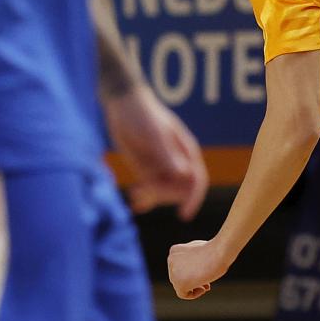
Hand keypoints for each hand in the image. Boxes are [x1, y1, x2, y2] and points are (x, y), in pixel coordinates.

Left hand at [105, 86, 207, 219]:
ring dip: (152, 198)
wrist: (122, 105)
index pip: (197, 180)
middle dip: (164, 195)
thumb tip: (182, 174)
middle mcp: (177, 162)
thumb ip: (166, 153)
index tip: (183, 215)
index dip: (193, 199)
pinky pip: (149, 191)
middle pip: (179, 191)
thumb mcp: (153, 134)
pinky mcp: (145, 170)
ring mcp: (161, 167)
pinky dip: (144, 199)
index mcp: (186, 152)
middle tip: (144, 189)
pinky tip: (134, 203)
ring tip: (135, 194)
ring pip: (163, 193)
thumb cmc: (142, 114)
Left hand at [168, 238, 232, 299]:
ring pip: (179, 285)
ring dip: (193, 287)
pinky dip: (193, 294)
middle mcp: (171, 260)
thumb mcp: (199, 251)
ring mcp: (173, 272)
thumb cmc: (215, 250)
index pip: (179, 267)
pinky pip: (182, 294)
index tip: (204, 274)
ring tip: (207, 286)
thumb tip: (189, 272)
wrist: (219, 251)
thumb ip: (190, 260)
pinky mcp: (179, 283)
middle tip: (207, 283)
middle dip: (193, 280)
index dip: (191, 272)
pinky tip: (204, 289)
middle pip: (178, 276)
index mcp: (175, 251)